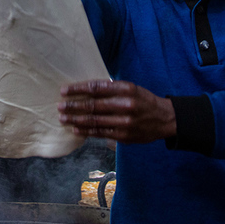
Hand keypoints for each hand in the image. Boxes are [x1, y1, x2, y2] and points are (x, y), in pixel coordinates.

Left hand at [58, 80, 175, 143]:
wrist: (164, 119)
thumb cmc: (143, 101)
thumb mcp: (130, 89)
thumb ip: (111, 89)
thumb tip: (85, 90)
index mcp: (126, 88)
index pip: (96, 87)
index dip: (78, 89)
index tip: (64, 90)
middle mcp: (125, 104)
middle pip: (93, 105)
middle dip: (73, 106)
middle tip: (60, 106)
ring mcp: (124, 122)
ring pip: (94, 121)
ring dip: (76, 119)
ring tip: (63, 118)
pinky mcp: (124, 136)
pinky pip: (101, 133)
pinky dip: (86, 131)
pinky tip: (76, 128)